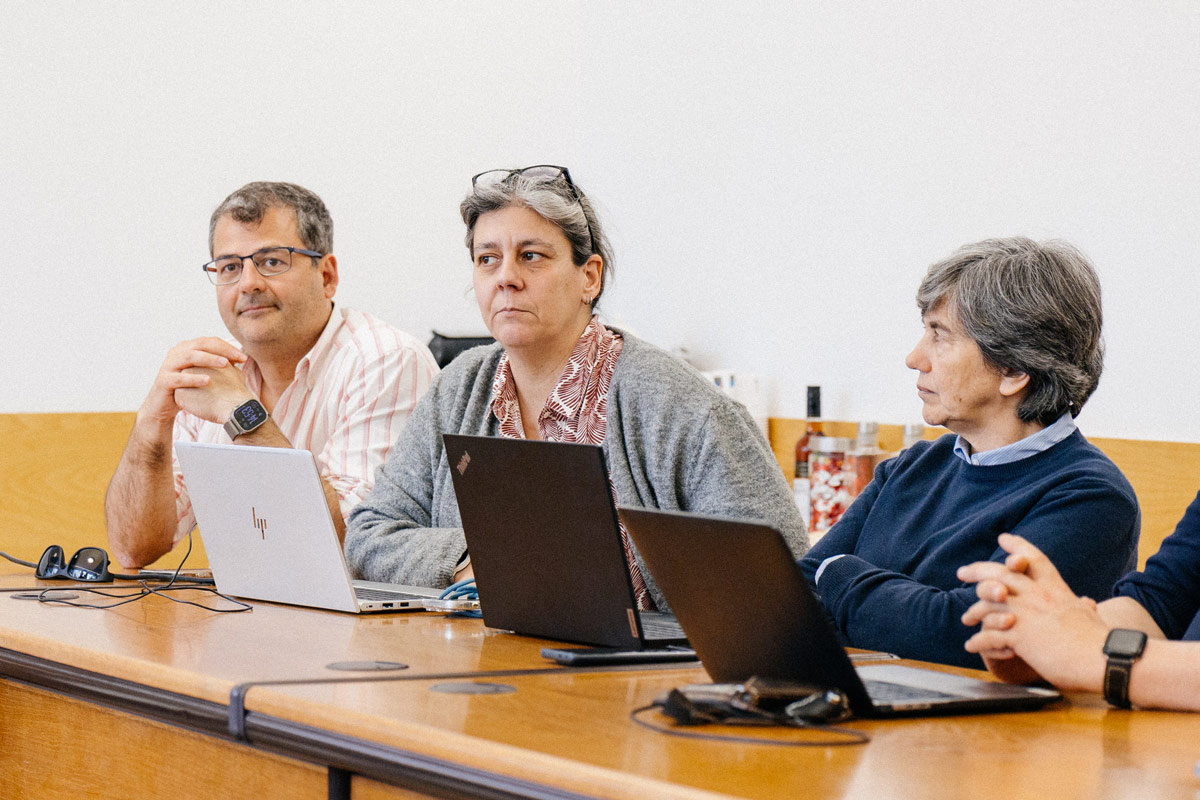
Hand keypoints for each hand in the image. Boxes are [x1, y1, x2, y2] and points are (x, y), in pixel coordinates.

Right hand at [138, 338, 247, 428]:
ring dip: (208, 359)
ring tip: (225, 364)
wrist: (163, 405)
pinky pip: (179, 378)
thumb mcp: (203, 373)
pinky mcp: (163, 381)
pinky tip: (208, 381)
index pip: (209, 341)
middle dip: (222, 350)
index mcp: (187, 348)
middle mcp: (177, 353)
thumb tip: (241, 358)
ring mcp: (168, 365)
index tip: (243, 357)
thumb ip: (217, 364)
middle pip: (200, 345)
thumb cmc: (188, 387)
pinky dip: (194, 378)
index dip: (227, 347)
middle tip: (239, 357)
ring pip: (189, 357)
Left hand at [957, 533, 1108, 691]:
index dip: (1018, 547)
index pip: (1035, 559)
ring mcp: (1026, 614)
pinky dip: (978, 641)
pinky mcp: (1020, 636)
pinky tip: (971, 646)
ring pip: (987, 603)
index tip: (1003, 538)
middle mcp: (1038, 596)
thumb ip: (1081, 606)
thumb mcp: (1089, 614)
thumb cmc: (1102, 641)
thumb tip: (1086, 602)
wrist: (1108, 660)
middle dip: (978, 570)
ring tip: (966, 620)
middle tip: (962, 572)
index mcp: (1056, 589)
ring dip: (974, 612)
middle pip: (1000, 573)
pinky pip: (989, 636)